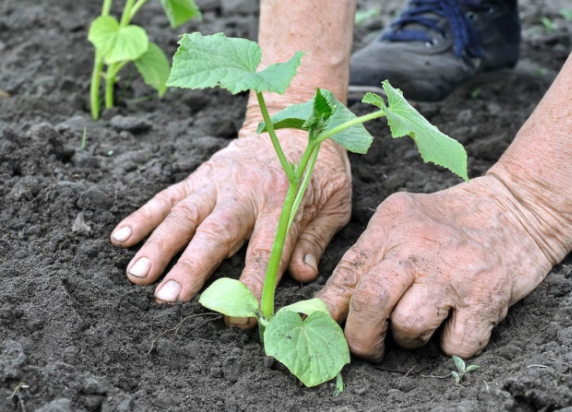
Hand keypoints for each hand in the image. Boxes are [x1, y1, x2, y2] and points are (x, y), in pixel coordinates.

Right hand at [111, 126, 350, 322]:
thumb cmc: (318, 168)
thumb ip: (316, 238)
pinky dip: (144, 215)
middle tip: (167, 297)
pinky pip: (168, 195)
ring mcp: (218, 181)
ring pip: (184, 214)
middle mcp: (246, 192)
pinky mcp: (200, 175)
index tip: (239, 317)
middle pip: (216, 233)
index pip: (266, 251)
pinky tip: (121, 238)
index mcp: (284, 202)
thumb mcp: (335, 202)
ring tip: (137, 276)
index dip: (253, 286)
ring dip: (158, 245)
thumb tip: (303, 276)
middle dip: (191, 266)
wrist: (295, 120)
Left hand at [317, 175, 560, 360]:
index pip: (347, 273)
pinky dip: (452, 345)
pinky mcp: (487, 296)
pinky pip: (454, 346)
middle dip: (361, 337)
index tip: (327, 328)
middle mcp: (420, 246)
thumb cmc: (451, 222)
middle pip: (371, 302)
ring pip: (409, 327)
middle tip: (368, 346)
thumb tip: (328, 308)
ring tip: (424, 321)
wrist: (517, 209)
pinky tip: (457, 323)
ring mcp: (455, 272)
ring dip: (410, 338)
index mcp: (392, 225)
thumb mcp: (402, 222)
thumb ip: (367, 259)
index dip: (330, 310)